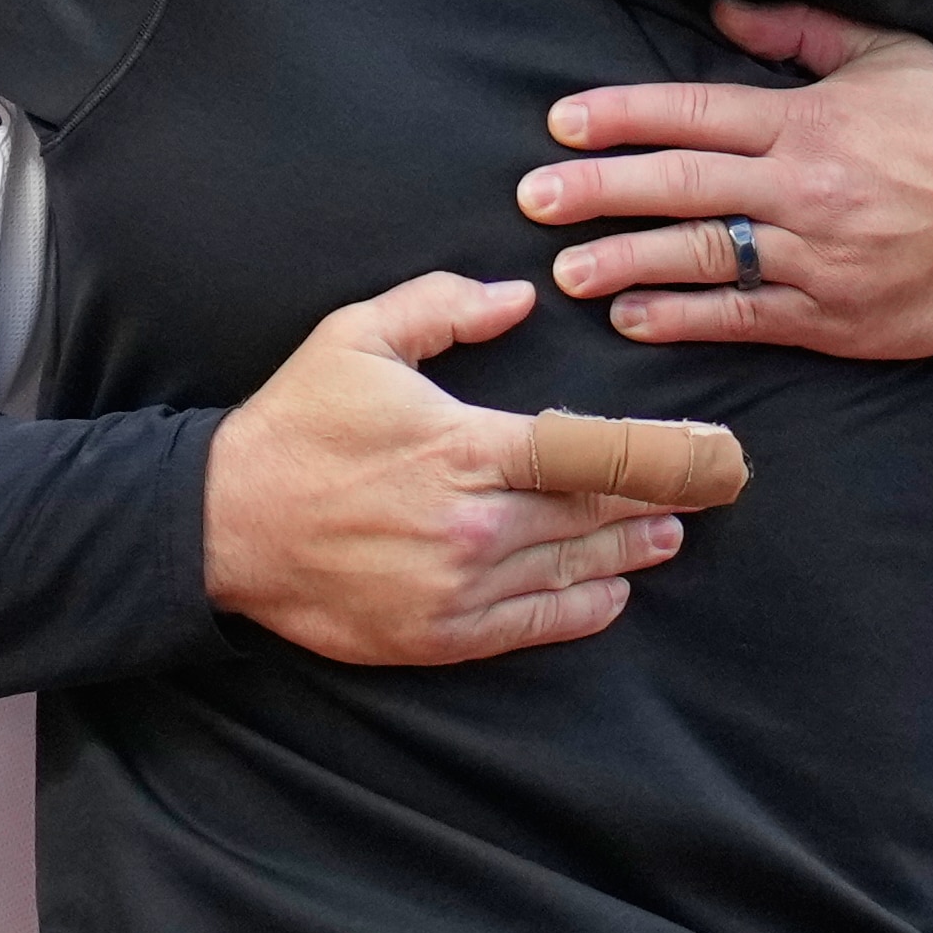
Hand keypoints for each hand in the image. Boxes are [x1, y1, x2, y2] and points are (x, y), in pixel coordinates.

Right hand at [204, 273, 711, 665]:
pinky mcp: (437, 635)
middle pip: (597, 515)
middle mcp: (474, 522)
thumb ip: (443, 307)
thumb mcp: (358, 339)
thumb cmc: (295, 426)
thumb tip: (518, 297)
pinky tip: (612, 595)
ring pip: (574, 571)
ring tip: (668, 536)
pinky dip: (582, 611)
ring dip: (631, 554)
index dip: (664, 456)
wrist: (221, 526)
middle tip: (710, 492)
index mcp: (466, 446)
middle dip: (662, 503)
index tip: (712, 451)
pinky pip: (533, 626)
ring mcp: (457, 586)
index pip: (594, 452)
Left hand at [518, 0, 932, 359]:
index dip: (624, 117)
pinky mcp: (834, 316)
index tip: (564, 121)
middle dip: (599, 190)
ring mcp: (819, 257)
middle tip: (536, 196)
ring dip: (628, 262)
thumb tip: (721, 9)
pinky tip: (636, 317)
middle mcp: (807, 187)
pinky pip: (746, 317)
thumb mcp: (892, 57)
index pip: (696, 112)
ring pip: (705, 256)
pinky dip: (686, 318)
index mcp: (813, 120)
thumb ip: (802, 33)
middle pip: (682, 185)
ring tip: (569, 269)